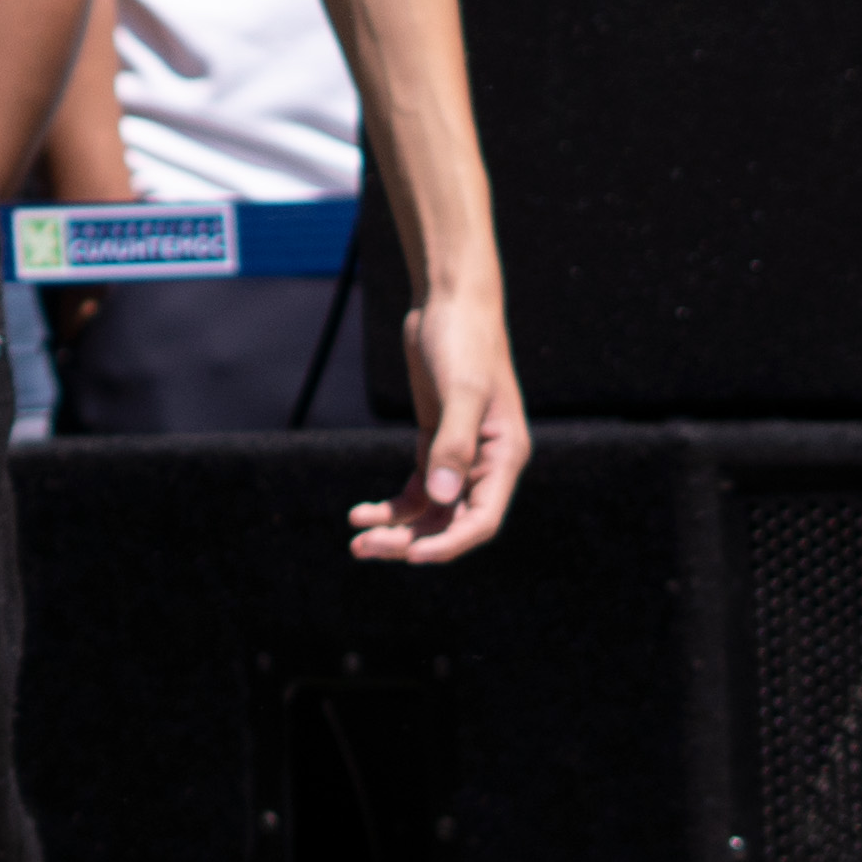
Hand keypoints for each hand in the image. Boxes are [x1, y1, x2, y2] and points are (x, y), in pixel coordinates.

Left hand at [347, 280, 525, 562]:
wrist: (450, 304)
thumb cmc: (463, 342)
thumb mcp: (461, 392)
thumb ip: (454, 444)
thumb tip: (446, 500)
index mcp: (505, 458)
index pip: (482, 520)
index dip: (450, 545)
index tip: (412, 557)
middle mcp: (487, 464)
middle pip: (453, 523)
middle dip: (412, 542)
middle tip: (364, 549)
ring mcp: (460, 455)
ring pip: (433, 512)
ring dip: (398, 530)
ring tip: (356, 541)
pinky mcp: (435, 442)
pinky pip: (418, 490)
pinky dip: (392, 506)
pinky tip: (360, 513)